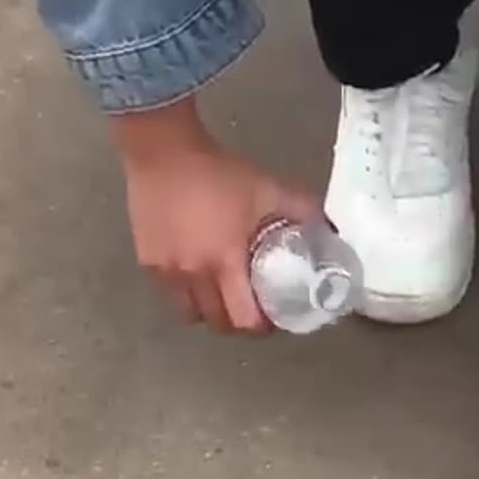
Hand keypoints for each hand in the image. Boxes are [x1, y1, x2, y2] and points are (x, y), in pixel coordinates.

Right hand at [113, 98, 317, 332]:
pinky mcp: (147, 263)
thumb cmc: (220, 173)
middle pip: (218, 324)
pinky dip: (188, 295)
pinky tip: (200, 276)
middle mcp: (193, 274)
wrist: (164, 152)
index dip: (261, 326)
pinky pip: (171, 295)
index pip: (243, 320)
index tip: (273, 316)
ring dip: (211, 312)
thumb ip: (304, 210)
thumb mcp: (269, 189)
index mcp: (225, 262)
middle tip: (253, 307)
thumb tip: (331, 229)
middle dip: (239, 323)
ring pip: (191, 314)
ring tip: (225, 295)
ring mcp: (166, 272)